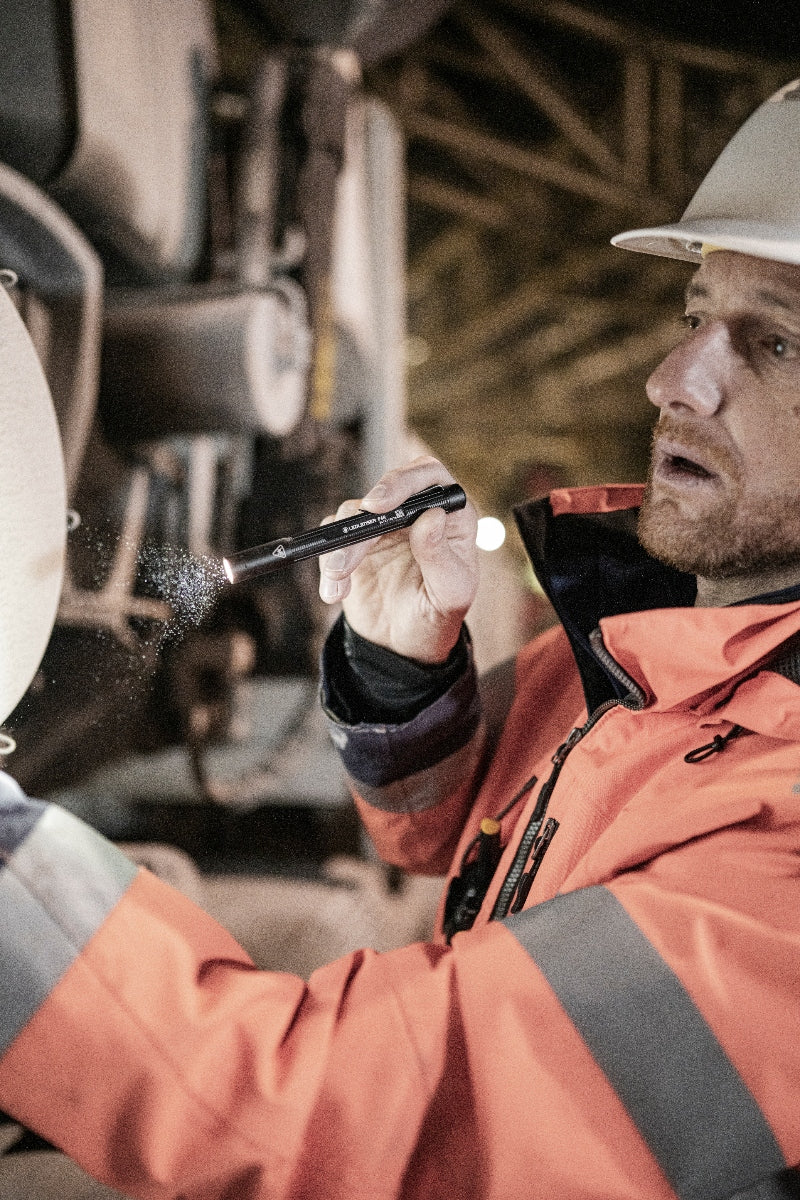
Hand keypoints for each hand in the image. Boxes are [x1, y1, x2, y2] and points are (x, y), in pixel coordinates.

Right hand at [318, 456, 478, 662]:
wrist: (405, 645)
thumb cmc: (438, 616)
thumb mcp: (450, 595)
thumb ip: (441, 557)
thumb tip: (431, 517)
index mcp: (449, 516)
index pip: (429, 476)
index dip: (403, 481)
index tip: (379, 504)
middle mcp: (414, 512)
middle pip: (385, 488)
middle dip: (364, 513)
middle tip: (352, 535)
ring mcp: (382, 526)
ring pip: (352, 514)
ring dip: (342, 546)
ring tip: (340, 579)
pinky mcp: (353, 543)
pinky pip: (332, 541)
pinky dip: (328, 565)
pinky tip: (335, 592)